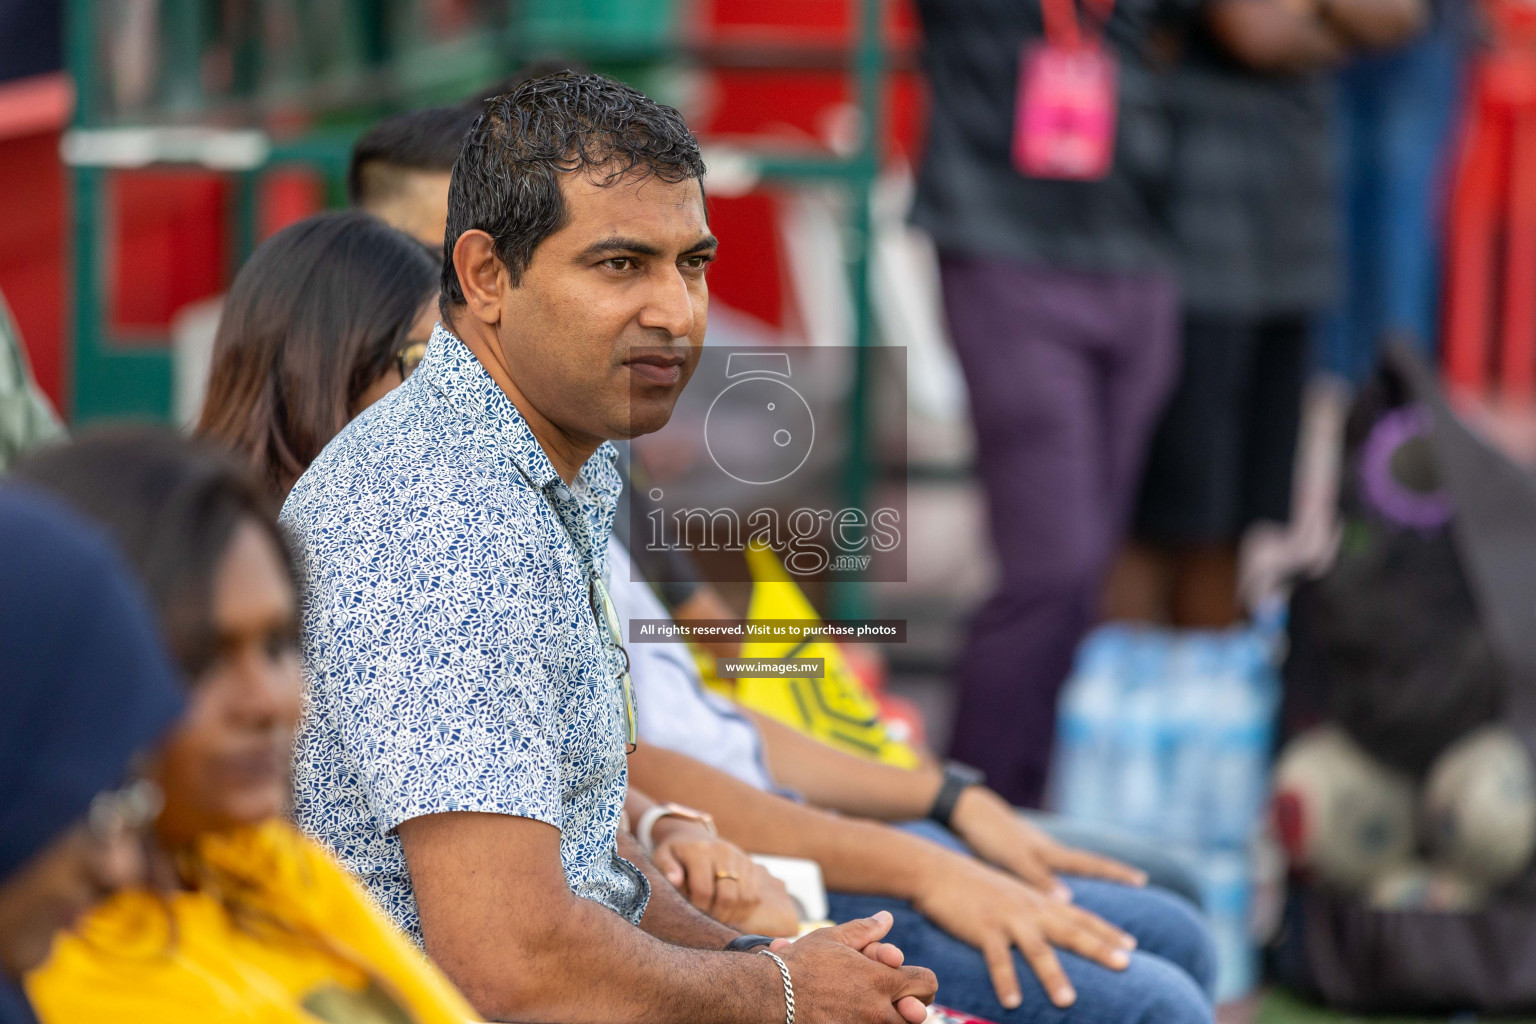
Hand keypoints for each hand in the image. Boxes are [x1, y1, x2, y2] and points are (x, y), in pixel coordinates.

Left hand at [650, 821, 797, 934]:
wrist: (692, 837)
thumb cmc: (674, 854)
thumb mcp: (662, 856)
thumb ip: (667, 868)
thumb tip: (675, 880)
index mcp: (700, 851)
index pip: (704, 891)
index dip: (698, 907)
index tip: (692, 909)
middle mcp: (723, 852)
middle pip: (728, 896)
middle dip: (717, 914)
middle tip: (707, 919)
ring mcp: (740, 857)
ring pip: (745, 897)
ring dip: (733, 914)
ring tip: (719, 917)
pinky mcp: (751, 864)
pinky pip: (755, 894)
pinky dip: (745, 909)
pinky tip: (730, 911)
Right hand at [776, 911, 936, 1023]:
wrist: (772, 996)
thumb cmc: (801, 963)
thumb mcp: (833, 938)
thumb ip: (865, 930)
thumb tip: (887, 919)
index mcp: (881, 981)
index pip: (926, 984)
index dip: (921, 980)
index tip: (909, 979)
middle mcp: (879, 1012)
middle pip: (917, 1015)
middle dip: (910, 1005)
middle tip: (898, 1000)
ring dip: (891, 1019)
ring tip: (873, 1008)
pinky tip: (852, 1017)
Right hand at [910, 847, 1134, 1009]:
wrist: (937, 870)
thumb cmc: (973, 884)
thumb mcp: (1011, 893)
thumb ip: (1033, 907)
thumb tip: (1053, 918)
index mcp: (1037, 901)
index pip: (1080, 916)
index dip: (1106, 931)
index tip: (1132, 946)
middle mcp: (1029, 909)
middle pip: (1070, 930)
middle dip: (1099, 948)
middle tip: (1125, 965)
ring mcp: (1007, 918)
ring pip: (1037, 949)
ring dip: (1053, 975)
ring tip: (1068, 1001)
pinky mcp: (983, 928)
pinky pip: (997, 959)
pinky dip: (1005, 981)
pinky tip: (1012, 1003)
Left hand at [950, 786, 1145, 899]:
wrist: (964, 811)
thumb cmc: (988, 834)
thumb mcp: (1013, 858)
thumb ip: (1038, 879)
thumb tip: (1069, 902)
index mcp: (1049, 852)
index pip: (1091, 863)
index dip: (1116, 873)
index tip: (1143, 878)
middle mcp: (1047, 850)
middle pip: (1086, 864)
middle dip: (1110, 875)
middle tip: (1139, 881)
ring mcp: (1034, 849)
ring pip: (1068, 867)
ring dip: (1087, 878)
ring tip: (1105, 889)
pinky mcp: (1019, 852)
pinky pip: (1048, 870)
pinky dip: (1058, 880)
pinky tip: (1057, 888)